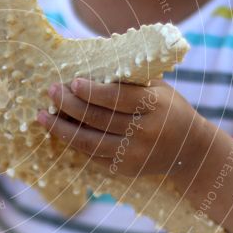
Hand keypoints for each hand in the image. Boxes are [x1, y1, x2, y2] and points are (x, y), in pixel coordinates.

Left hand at [36, 77, 208, 177]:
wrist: (190, 149)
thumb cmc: (168, 109)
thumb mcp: (158, 89)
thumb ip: (129, 79)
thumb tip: (89, 62)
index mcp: (155, 106)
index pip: (117, 98)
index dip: (92, 91)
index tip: (72, 82)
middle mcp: (146, 132)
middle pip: (99, 119)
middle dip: (70, 105)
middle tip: (51, 91)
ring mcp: (134, 154)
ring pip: (90, 141)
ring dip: (62, 129)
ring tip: (42, 116)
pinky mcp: (125, 170)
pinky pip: (92, 155)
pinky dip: (73, 142)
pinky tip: (59, 130)